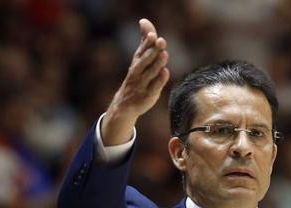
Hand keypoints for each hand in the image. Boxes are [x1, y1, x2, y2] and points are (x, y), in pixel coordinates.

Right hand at [101, 18, 169, 144]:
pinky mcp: (148, 95)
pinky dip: (159, 80)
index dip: (147, 43)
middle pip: (145, 60)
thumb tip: (144, 21)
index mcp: (136, 62)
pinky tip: (165, 72)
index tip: (152, 35)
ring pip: (150, 73)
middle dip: (152, 51)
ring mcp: (142, 84)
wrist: (125, 104)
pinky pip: (154, 87)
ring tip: (164, 54)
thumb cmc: (136, 77)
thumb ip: (144, 42)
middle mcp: (138, 72)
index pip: (141, 51)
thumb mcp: (139, 59)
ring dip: (157, 64)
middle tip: (161, 41)